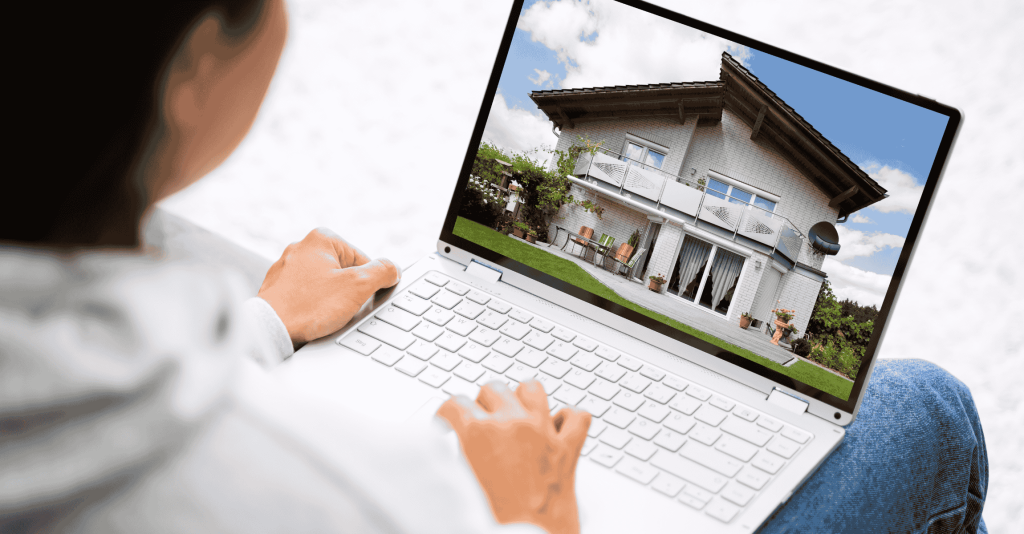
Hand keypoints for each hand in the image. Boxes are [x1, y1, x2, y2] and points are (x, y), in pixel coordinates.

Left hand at [258, 228, 399, 346]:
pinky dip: (313, 306)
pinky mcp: (279, 287)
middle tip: (339, 308)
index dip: (368, 284)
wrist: (270, 331)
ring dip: (331, 301)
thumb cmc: (309, 307)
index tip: (360, 299)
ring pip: (326, 285)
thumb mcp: (357, 286)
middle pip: (345, 272)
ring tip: (322, 314)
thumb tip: (393, 269)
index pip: (364, 261)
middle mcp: (301, 247)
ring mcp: (287, 267)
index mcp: (321, 239)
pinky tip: (310, 317)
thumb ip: (382, 272)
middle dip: (348, 292)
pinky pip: (308, 295)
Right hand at [437, 381, 590, 533]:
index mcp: (479, 434)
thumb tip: (462, 445)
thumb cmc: (495, 522)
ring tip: (517, 414)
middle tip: (480, 421)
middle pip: (494, 388)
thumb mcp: (463, 485)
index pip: (455, 403)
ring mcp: (543, 433)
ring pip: (533, 388)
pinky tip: (556, 427)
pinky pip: (577, 416)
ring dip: (522, 399)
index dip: (446, 414)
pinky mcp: (568, 449)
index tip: (447, 423)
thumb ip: (462, 456)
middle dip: (483, 404)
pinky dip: (567, 419)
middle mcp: (512, 425)